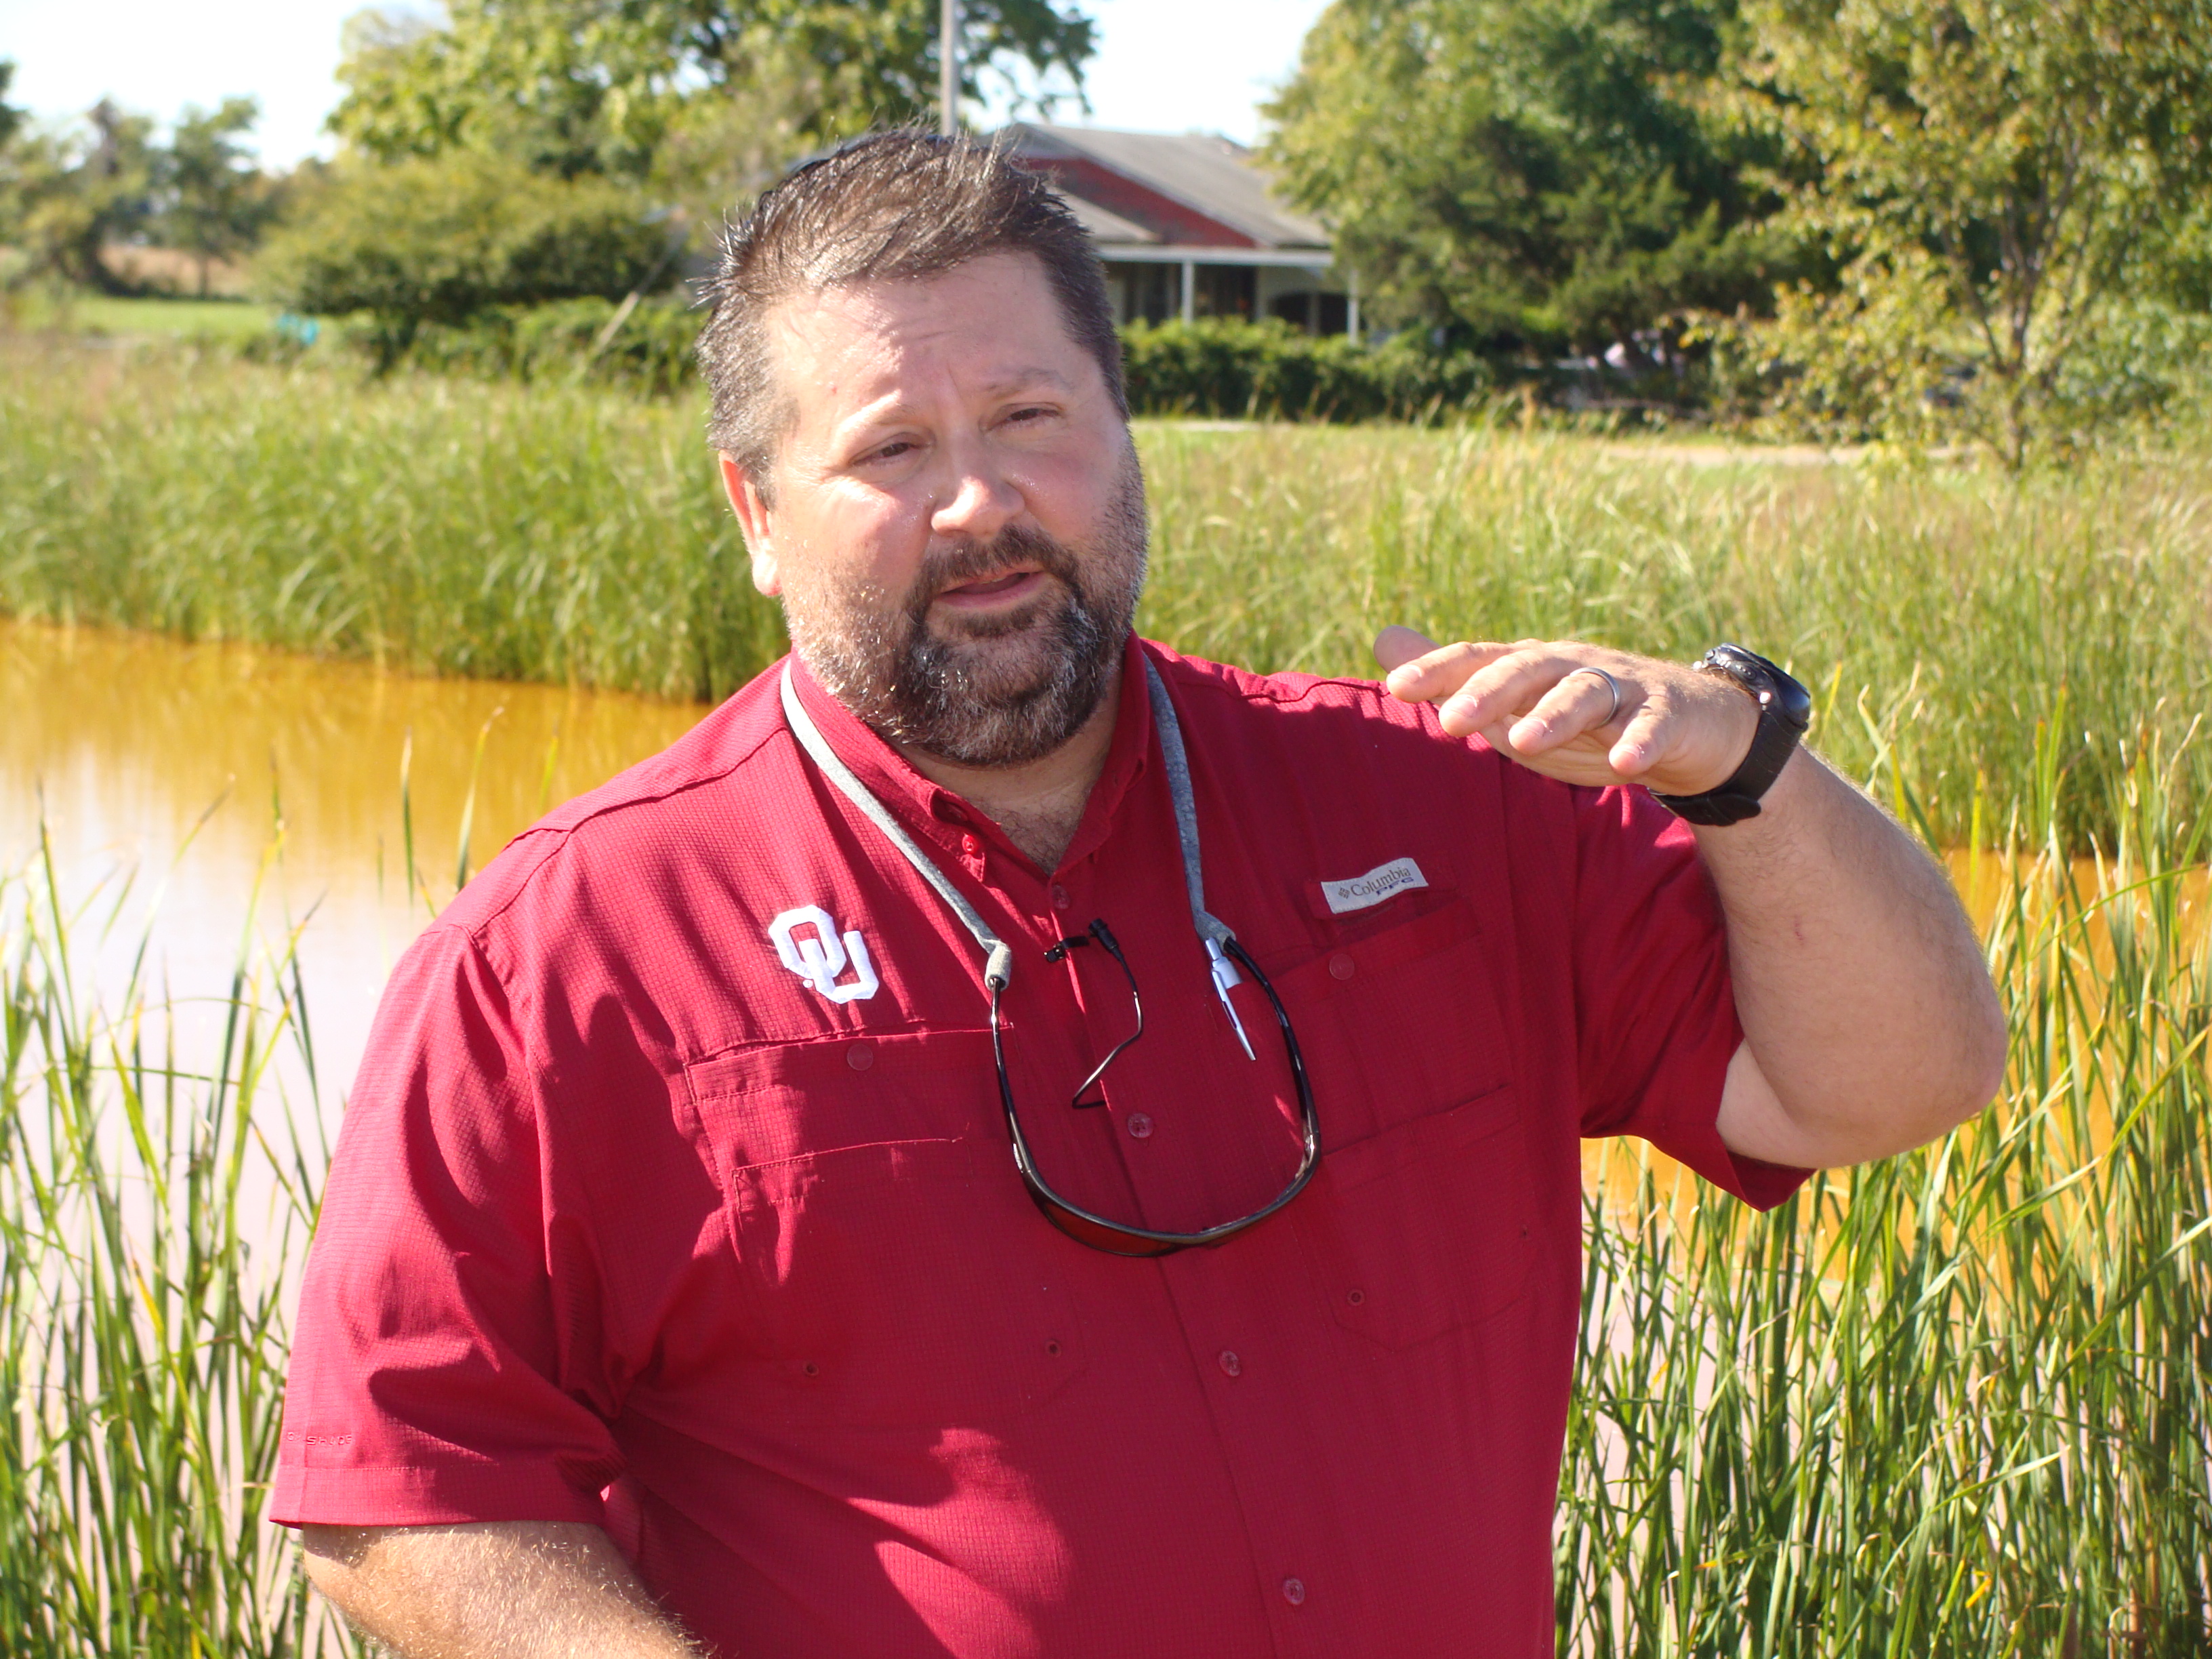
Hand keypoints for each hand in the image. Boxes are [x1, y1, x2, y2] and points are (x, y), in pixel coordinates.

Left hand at [1373, 626, 1758, 795]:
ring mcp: (1620, 688)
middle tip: (1451, 720)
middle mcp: (1570, 667)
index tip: (1398, 686)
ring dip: (1555, 715)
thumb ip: (1452, 677)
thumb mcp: (1512, 699)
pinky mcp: (1666, 714)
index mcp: (1529, 666)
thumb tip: (1385, 643)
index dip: (1439, 670)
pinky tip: (1627, 764)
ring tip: (1524, 743)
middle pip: (1527, 669)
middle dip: (1489, 691)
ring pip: (1585, 693)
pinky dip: (1641, 741)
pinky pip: (1652, 725)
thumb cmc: (1581, 716)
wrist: (1684, 723)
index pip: (1479, 658)